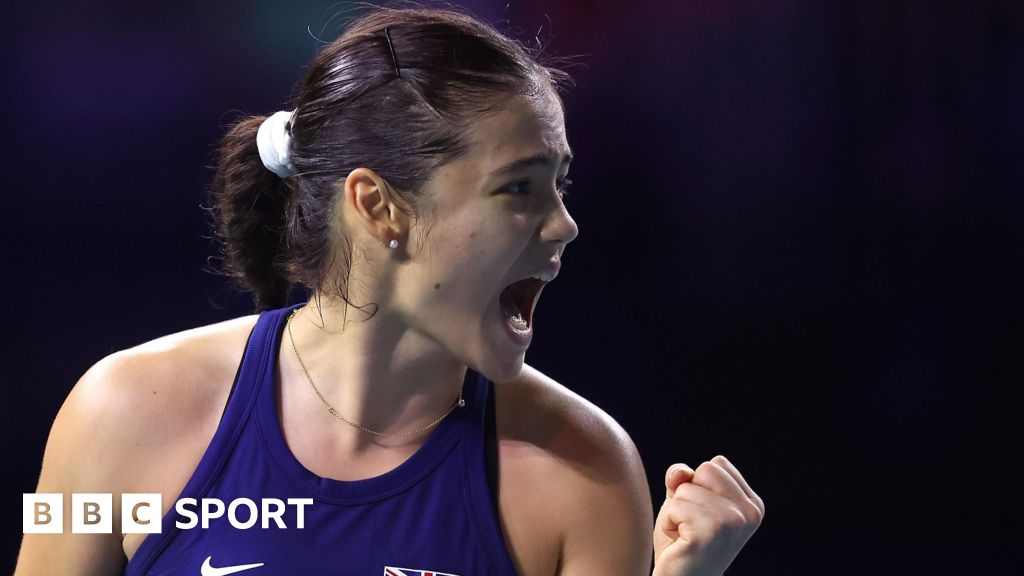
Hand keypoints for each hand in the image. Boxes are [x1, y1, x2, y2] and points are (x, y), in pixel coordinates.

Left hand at [652, 455, 764, 575]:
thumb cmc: (683, 540)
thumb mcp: (686, 500)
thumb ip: (684, 478)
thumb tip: (678, 472)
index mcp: (752, 504)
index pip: (716, 464)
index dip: (699, 485)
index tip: (703, 514)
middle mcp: (749, 514)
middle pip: (705, 470)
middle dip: (687, 494)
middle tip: (692, 524)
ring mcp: (732, 524)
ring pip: (685, 488)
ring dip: (675, 512)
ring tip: (686, 535)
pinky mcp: (709, 534)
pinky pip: (674, 507)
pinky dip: (668, 524)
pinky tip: (681, 542)